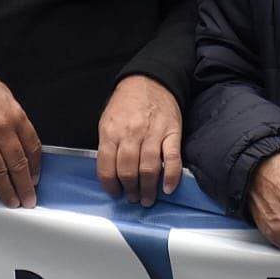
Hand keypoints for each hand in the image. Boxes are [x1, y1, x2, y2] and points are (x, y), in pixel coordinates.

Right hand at [0, 51, 41, 207]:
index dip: (35, 166)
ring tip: (11, 202)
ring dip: (6, 190)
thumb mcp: (4, 95)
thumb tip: (19, 139)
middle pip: (18, 164)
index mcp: (15, 115)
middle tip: (28, 200)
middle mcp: (0, 130)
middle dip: (24, 186)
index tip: (35, 178)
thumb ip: (14, 118)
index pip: (32, 147)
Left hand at [97, 75, 181, 205]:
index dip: (110, 186)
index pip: (107, 168)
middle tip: (133, 198)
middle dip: (130, 190)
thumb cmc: (127, 103)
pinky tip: (168, 188)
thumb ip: (108, 145)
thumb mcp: (107, 120)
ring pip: (148, 168)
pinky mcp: (172, 132)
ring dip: (147, 189)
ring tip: (147, 199)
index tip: (115, 193)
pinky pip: (172, 158)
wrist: (150, 80)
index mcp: (111, 132)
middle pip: (128, 171)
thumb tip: (111, 172)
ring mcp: (153, 133)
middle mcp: (131, 134)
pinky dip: (171, 176)